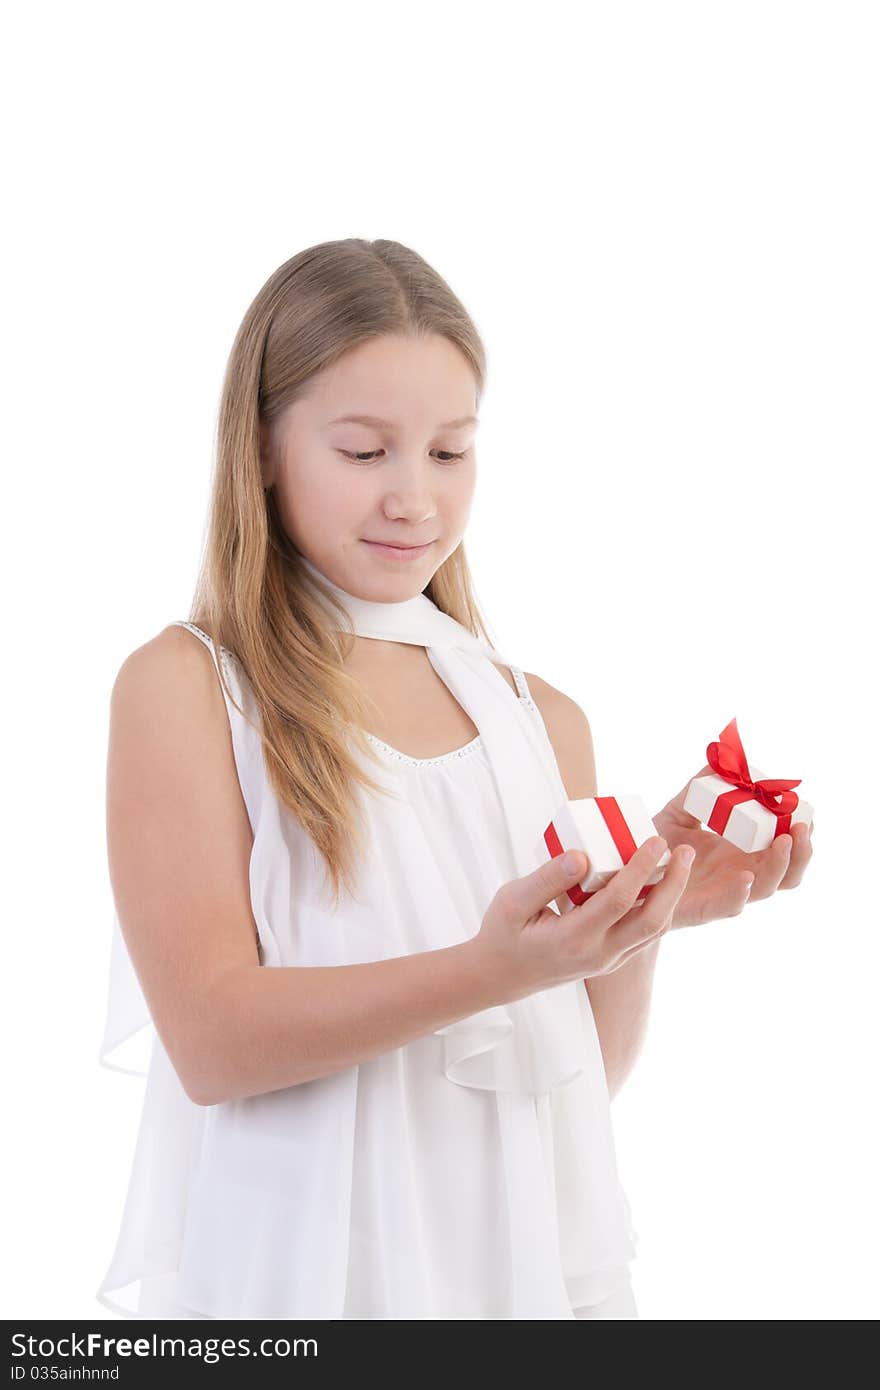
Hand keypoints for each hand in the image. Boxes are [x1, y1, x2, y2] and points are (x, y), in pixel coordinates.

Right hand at [474, 835, 694, 996]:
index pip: (618, 901)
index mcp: (573, 939)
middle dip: (675, 884)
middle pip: (652, 921)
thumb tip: (582, 855)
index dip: (641, 868)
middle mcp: (598, 954)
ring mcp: (608, 960)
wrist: (500, 976)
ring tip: (680, 862)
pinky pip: (645, 935)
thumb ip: (548, 878)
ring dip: (672, 896)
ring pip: (654, 930)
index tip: (656, 840)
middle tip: (685, 851)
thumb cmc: (503, 933)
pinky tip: (661, 883)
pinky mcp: (612, 959)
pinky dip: (659, 908)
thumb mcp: (512, 900)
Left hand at [652, 763, 813, 928]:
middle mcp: (741, 874)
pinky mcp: (704, 909)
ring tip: (782, 841)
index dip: (801, 832)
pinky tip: (746, 878)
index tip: (806, 809)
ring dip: (781, 865)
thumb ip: (699, 788)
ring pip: (768, 888)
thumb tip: (719, 758)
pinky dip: (741, 894)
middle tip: (801, 825)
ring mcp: (726, 892)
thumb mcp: (679, 812)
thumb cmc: (656, 848)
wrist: (627, 879)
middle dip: (802, 850)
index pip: (784, 845)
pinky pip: (729, 907)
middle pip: (788, 871)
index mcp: (742, 853)